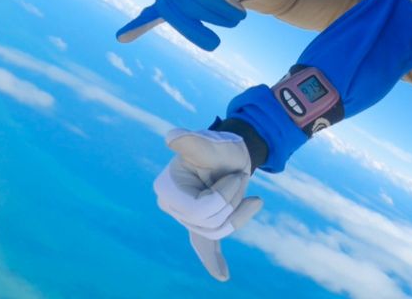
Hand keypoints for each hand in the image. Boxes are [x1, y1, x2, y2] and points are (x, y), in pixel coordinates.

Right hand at [116, 0, 264, 50]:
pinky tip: (123, 36)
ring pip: (177, 16)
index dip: (222, 5)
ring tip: (213, 44)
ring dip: (195, 30)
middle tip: (237, 21)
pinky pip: (153, 15)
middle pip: (190, 5)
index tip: (240, 12)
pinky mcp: (171, 4)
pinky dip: (139, 25)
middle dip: (214, 17)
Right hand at [153, 128, 262, 280]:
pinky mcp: (201, 221)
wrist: (233, 152)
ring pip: (218, 231)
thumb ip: (193, 143)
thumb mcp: (212, 144)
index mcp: (167, 188)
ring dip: (238, 211)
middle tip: (239, 177)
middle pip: (211, 223)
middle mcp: (172, 205)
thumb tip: (173, 137)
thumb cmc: (221, 146)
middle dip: (233, 202)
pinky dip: (212, 261)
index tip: (236, 175)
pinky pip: (204, 246)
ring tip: (244, 191)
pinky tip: (222, 274)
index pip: (200, 211)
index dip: (223, 197)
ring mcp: (186, 215)